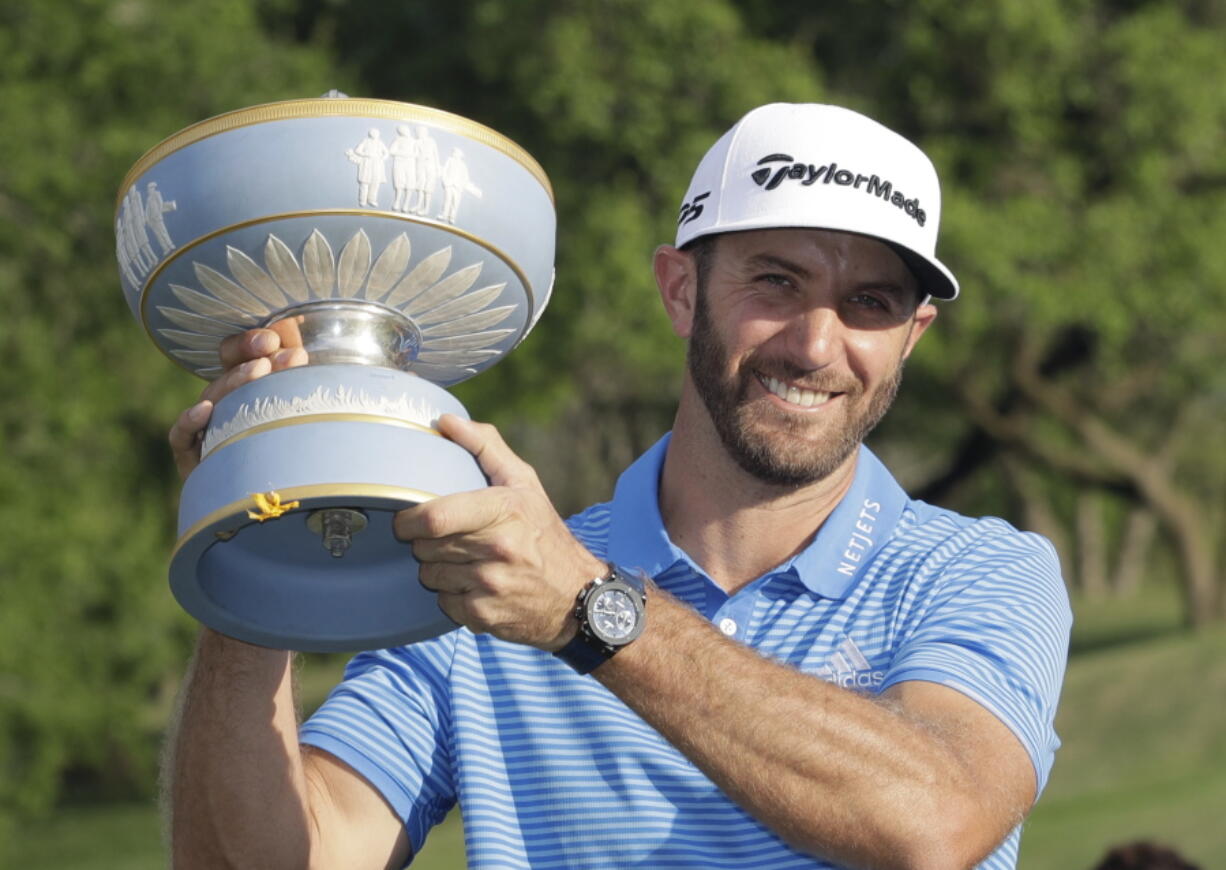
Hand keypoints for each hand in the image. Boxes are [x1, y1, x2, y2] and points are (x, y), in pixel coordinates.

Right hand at [167, 322, 307, 479]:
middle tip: (280, 351)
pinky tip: (205, 411)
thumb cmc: (302, 458)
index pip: (236, 356)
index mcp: (247, 392)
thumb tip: (304, 342)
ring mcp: (205, 433)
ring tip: (260, 369)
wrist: (286, 510)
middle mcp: (224, 409)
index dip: (249, 343)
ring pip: (211, 400)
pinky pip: (181, 437)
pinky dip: (189, 422)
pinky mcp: (190, 460)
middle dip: (253, 358)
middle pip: (227, 376)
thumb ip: (301, 381)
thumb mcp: (307, 413)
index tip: (277, 338)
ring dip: (234, 383)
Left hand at [394, 415, 607, 649]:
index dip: (408, 520)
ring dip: (438, 569)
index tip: (406, 519)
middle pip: (425, 547)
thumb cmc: (544, 533)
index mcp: (504, 509)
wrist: (578, 596)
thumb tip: (446, 422)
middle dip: (426, 543)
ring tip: (465, 562)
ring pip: (430, 575)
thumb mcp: (524, 483)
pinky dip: (452, 597)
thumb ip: (485, 447)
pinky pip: (444, 603)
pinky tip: (475, 587)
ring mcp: (491, 586)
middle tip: (448, 539)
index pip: (433, 517)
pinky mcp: (484, 616)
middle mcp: (498, 548)